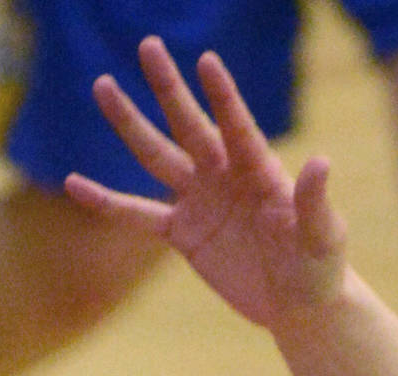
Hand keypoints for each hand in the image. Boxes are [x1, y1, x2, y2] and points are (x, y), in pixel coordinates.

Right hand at [67, 38, 346, 326]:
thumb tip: (320, 162)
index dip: (223, 98)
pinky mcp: (183, 233)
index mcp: (261, 171)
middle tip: (148, 45)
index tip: (205, 62)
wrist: (299, 306)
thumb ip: (314, 202)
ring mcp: (201, 201)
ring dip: (129, 123)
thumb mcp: (324, 237)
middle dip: (169, 88)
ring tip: (102, 85)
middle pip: (190, 126)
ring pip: (157, 156)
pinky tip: (73, 184)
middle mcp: (226, 176)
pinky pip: (138, 215)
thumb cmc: (321, 269)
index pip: (239, 127)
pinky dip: (107, 202)